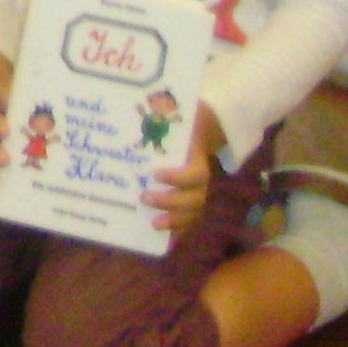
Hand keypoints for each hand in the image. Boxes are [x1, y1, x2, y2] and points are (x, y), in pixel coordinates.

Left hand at [146, 106, 225, 230]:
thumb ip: (165, 114)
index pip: (195, 174)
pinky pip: (193, 218)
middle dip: (171, 202)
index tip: (156, 174)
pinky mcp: (196, 198)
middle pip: (195, 198)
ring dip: (176, 220)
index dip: (178, 178)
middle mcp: (204, 179)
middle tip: (145, 197)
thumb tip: (142, 105)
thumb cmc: (187, 120)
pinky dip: (182, 231)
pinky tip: (167, 241)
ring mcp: (202, 190)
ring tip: (155, 223)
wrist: (206, 125)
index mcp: (199, 157)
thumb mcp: (179, 114)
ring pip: (195, 211)